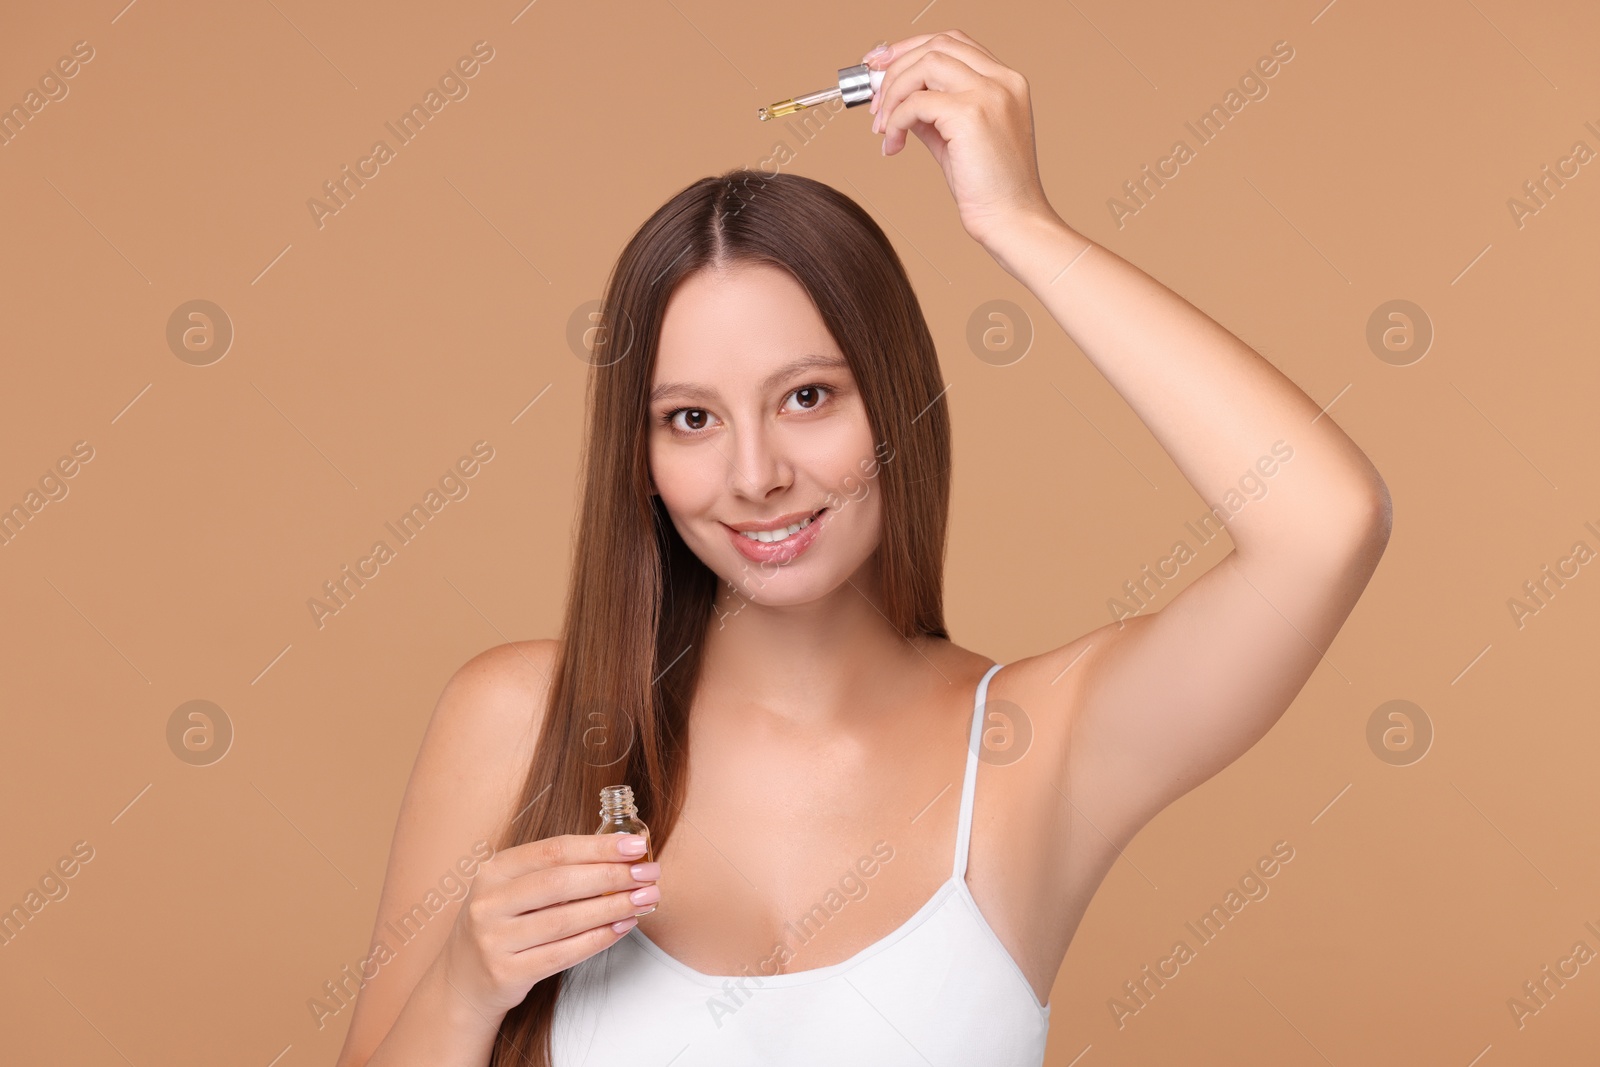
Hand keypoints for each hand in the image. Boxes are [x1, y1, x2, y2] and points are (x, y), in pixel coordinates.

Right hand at [434, 833, 660, 1016]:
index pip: (554, 850)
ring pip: (566, 920)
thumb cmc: (502, 925)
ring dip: (612, 908)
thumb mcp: (513, 889)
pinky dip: (598, 939)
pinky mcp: (506, 973)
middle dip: (612, 877)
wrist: (462, 980)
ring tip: (644, 899)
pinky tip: (622, 927)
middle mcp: (489, 902)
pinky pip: (563, 954)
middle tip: (648, 874)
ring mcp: (494, 940)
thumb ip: (555, 871)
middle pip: (561, 883)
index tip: (635, 846)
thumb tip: (619, 855)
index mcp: (493, 871)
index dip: (598, 847)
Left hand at [864, 30, 1059, 248]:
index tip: (882, 66)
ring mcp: (989, 94)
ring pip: (925, 64)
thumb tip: (898, 101)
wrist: (1012, 221)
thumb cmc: (991, 189)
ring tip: (882, 127)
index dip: (911, 48)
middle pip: (937, 44)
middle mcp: (1002, 80)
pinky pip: (916, 103)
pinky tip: (892, 144)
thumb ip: (933, 113)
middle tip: (873, 99)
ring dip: (893, 93)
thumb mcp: (957, 139)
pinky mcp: (971, 115)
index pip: (953, 41)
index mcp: (1006, 81)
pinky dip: (896, 121)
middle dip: (895, 66)